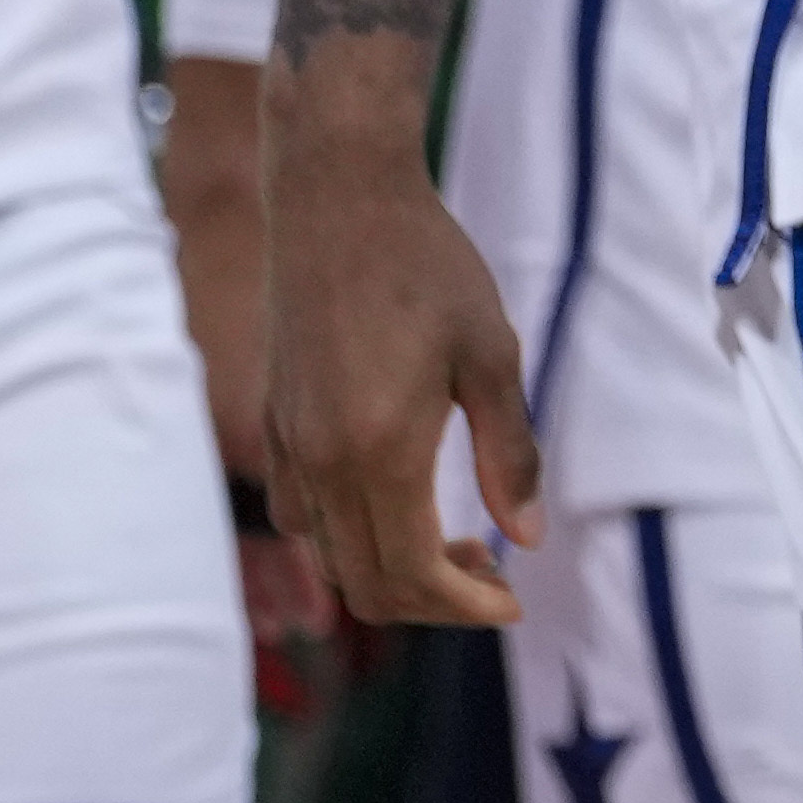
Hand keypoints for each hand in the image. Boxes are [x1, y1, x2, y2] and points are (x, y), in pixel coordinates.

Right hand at [259, 115, 534, 630]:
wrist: (338, 195)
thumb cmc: (426, 264)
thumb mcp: (492, 354)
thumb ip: (511, 454)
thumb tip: (528, 538)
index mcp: (379, 451)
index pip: (414, 576)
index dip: (468, 606)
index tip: (514, 598)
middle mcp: (321, 462)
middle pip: (369, 587)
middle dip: (436, 601)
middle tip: (493, 568)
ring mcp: (288, 444)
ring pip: (331, 558)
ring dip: (391, 570)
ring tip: (454, 535)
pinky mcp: (274, 420)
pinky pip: (301, 515)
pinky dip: (349, 536)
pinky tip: (394, 496)